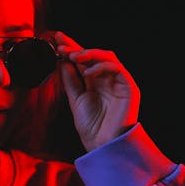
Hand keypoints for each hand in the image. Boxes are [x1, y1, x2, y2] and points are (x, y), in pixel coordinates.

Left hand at [54, 31, 139, 151]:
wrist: (103, 146)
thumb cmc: (91, 127)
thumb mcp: (75, 100)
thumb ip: (70, 80)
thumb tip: (62, 60)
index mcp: (94, 82)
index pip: (82, 61)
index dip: (71, 48)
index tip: (56, 39)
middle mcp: (107, 79)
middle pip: (93, 55)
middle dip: (77, 46)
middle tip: (61, 44)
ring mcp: (118, 82)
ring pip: (107, 56)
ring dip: (89, 53)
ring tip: (74, 56)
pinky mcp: (128, 87)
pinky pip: (117, 68)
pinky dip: (102, 66)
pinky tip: (88, 72)